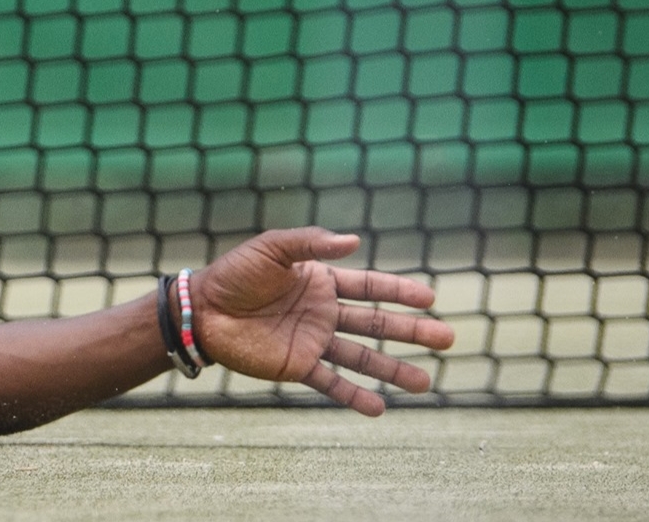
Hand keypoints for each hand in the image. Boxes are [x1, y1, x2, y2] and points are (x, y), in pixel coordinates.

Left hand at [192, 227, 454, 415]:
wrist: (200, 309)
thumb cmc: (234, 274)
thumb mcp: (272, 249)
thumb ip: (310, 242)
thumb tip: (354, 240)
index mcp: (320, 281)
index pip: (369, 286)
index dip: (399, 291)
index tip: (430, 298)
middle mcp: (323, 312)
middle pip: (376, 323)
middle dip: (411, 331)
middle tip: (448, 339)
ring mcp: (312, 340)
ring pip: (362, 357)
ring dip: (393, 369)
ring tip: (426, 382)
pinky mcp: (296, 365)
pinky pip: (331, 383)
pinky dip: (355, 395)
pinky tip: (380, 408)